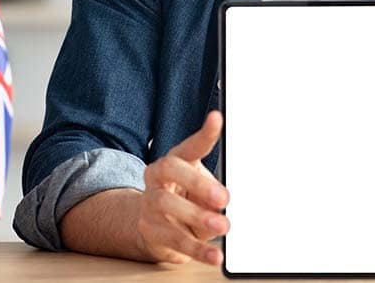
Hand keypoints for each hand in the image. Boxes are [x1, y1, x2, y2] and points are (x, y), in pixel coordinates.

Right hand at [136, 110, 229, 264]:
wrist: (156, 228)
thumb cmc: (185, 200)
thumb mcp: (202, 191)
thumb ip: (213, 193)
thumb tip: (223, 202)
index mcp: (174, 162)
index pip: (188, 146)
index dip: (203, 134)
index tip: (217, 119)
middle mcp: (157, 178)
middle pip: (169, 170)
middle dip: (197, 181)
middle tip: (223, 197)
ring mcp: (150, 204)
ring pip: (166, 205)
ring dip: (197, 216)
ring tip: (222, 225)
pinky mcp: (151, 231)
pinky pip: (174, 240)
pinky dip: (197, 250)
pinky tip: (214, 255)